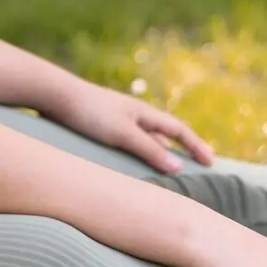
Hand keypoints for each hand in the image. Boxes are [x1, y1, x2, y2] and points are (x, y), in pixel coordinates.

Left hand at [54, 77, 213, 175]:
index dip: (196, 146)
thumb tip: (179, 167)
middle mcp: (133, 114)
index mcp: (144, 113)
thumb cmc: (90, 113)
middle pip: (164, 134)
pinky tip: (131, 166)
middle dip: (182, 150)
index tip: (212, 163)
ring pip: (145, 139)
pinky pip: (127, 143)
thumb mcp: (123, 134)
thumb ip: (149, 150)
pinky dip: (137, 155)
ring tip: (168, 171)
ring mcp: (117, 119)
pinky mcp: (99, 126)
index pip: (179, 130)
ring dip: (159, 153)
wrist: (54, 95)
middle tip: (198, 166)